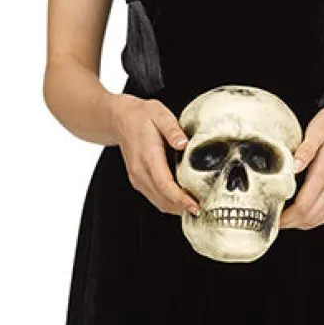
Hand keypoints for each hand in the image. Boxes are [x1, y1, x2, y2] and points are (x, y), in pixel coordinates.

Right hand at [109, 95, 199, 217]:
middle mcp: (140, 172)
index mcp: (148, 157)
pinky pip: (155, 198)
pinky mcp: (138, 181)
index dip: (181, 199)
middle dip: (183, 208)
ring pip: (159, 203)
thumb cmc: (141, 116)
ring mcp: (138, 178)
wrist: (120, 119)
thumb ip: (173, 129)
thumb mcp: (160, 114)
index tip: (195, 206)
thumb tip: (183, 143)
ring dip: (177, 209)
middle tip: (203, 210)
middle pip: (163, 200)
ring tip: (195, 208)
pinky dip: (170, 204)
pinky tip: (182, 201)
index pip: (165, 186)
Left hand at [278, 100, 323, 230]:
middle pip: (309, 217)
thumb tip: (293, 165)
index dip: (286, 216)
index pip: (303, 205)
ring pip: (318, 219)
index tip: (272, 216)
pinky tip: (300, 214)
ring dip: (300, 223)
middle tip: (273, 220)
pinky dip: (311, 219)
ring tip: (284, 219)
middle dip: (289, 223)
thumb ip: (306, 148)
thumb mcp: (318, 128)